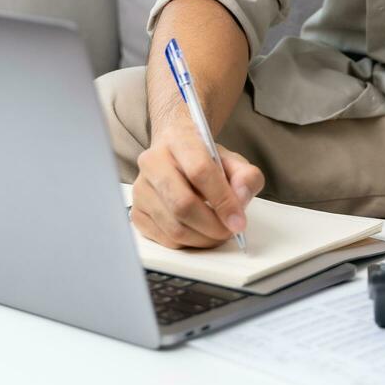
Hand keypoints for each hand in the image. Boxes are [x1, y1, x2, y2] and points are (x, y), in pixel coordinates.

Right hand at [131, 123, 264, 248]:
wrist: (175, 153)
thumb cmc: (204, 158)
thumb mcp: (232, 160)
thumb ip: (246, 176)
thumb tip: (241, 198)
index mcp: (179, 140)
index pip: (200, 171)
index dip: (222, 200)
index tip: (239, 221)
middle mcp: (153, 162)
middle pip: (182, 204)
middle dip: (212, 226)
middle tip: (230, 231)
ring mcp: (141, 188)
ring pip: (174, 227)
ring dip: (203, 238)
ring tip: (218, 232)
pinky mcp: (137, 212)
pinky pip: (165, 239)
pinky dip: (189, 243)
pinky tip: (200, 233)